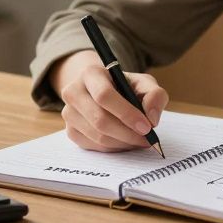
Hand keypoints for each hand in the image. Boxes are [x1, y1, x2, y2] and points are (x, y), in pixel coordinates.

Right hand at [51, 50, 169, 152]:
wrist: (103, 93)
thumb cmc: (125, 87)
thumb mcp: (144, 83)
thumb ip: (154, 95)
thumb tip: (151, 118)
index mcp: (90, 74)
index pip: (104, 95)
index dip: (127, 113)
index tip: (147, 127)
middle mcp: (73, 92)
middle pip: (99, 119)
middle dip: (128, 133)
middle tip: (147, 139)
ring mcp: (69, 113)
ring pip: (98, 136)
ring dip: (123, 142)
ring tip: (139, 140)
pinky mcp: (70, 131)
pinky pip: (94, 146)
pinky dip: (114, 148)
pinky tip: (125, 141)